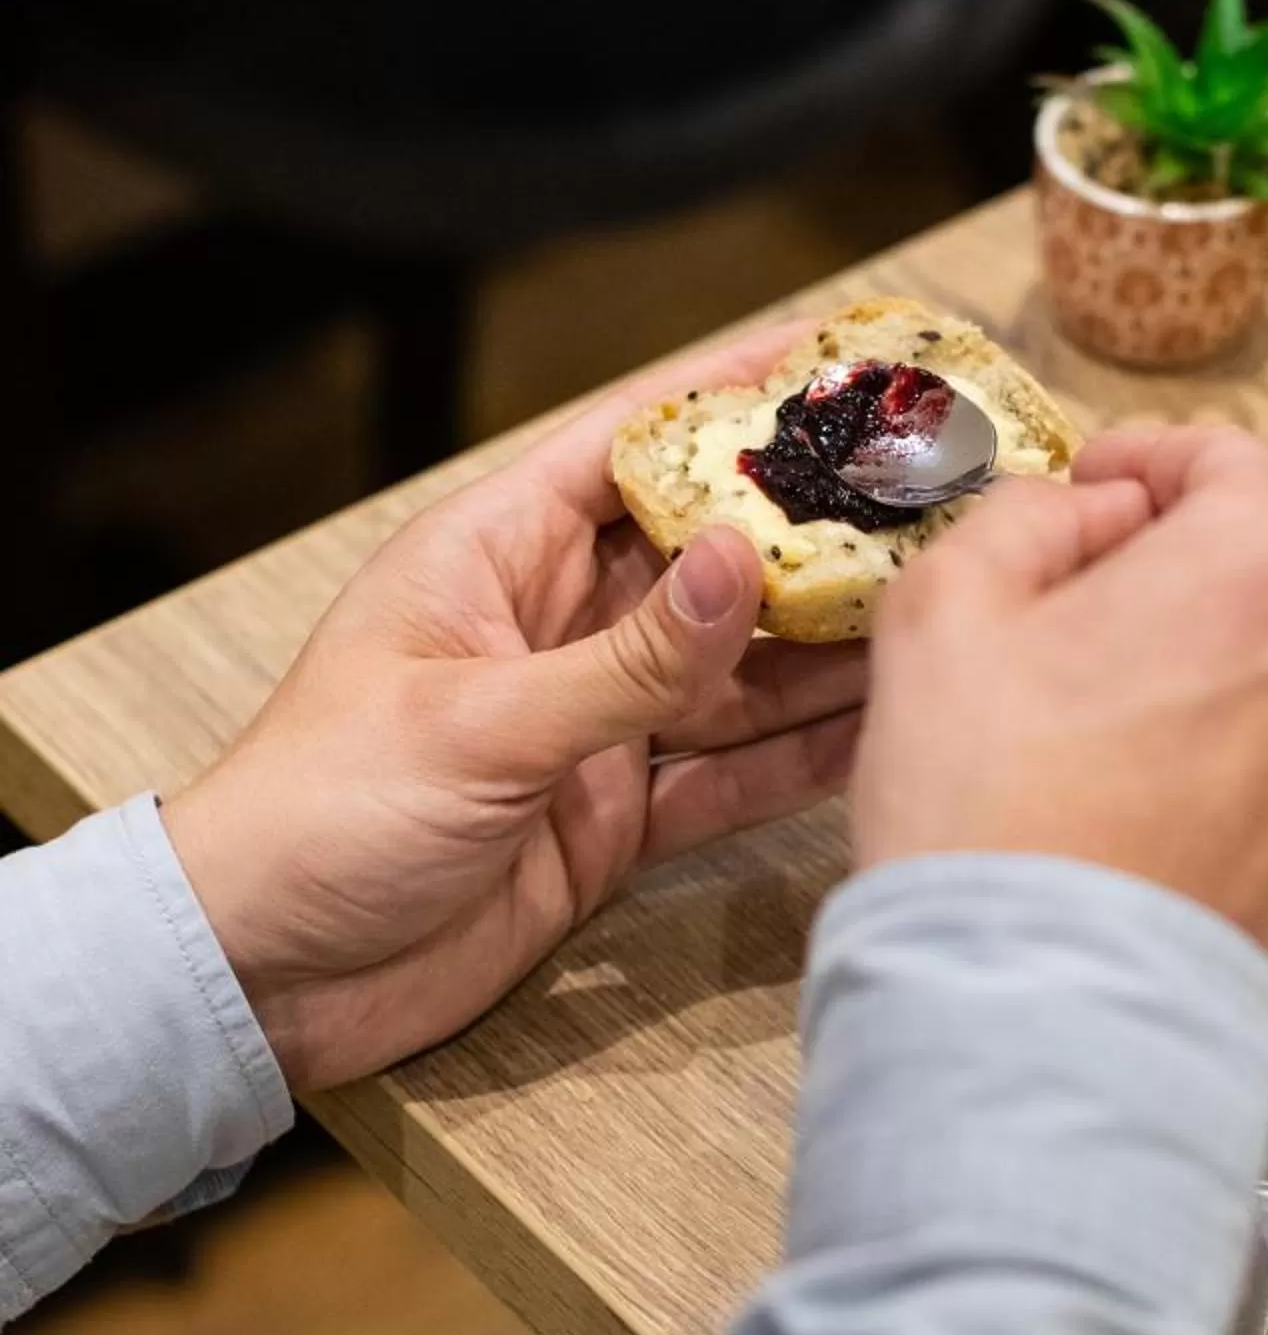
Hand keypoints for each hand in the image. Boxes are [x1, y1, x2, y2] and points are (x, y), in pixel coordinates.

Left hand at [164, 325, 864, 1089]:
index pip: (629, 444)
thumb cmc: (321, 816)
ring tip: (936, 606)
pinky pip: (722, 774)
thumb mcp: (480, 725)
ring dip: (824, 646)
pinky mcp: (609, 819)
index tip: (836, 357)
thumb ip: (628, 658)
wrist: (265, 977)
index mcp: (493, 558)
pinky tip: (878, 728)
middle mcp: (552, 626)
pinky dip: (794, 758)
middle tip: (932, 495)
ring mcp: (587, 725)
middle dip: (813, 528)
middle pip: (705, 556)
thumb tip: (748, 558)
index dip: (730, 396)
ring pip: (731, 668)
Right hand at [850, 422, 1267, 972]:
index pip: (1225, 459)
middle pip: (1265, 567)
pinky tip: (1155, 809)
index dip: (1144, 464)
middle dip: (1176, 577)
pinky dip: (1243, 763)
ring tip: (1111, 735)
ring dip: (1216, 673)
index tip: (1090, 493)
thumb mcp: (950, 603)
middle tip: (1072, 628)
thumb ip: (1029, 514)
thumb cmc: (992, 806)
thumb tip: (1094, 516)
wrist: (1048, 1019)